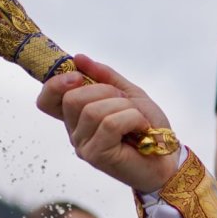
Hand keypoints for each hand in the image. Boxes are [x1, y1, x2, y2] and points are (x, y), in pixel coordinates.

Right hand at [35, 54, 180, 192]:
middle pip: (72, 98)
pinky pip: (109, 123)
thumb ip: (105, 77)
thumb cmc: (150, 129)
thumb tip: (79, 58)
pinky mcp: (96, 155)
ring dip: (124, 107)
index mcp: (78, 117)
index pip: (46, 100)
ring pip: (93, 110)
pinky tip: (142, 129)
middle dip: (106, 91)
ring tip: (138, 120)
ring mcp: (83, 145)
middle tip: (127, 104)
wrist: (169, 159)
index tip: (79, 77)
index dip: (56, 84)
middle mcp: (75, 132)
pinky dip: (132, 119)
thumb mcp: (129, 94)